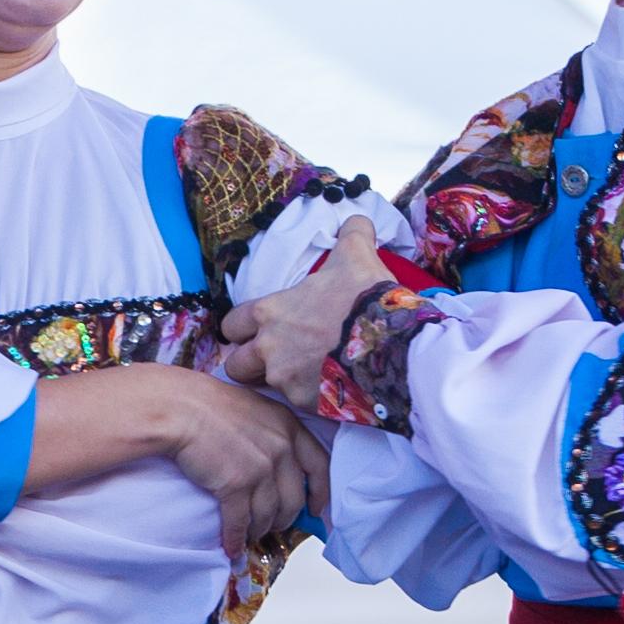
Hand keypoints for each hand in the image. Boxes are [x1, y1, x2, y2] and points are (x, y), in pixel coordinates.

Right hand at [153, 371, 318, 569]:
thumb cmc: (208, 404)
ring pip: (269, 514)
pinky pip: (240, 522)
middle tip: (275, 526)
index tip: (315, 508)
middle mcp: (281, 449)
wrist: (180, 409)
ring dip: (260, 530)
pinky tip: (232, 547)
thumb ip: (272, 432)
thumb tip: (275, 459)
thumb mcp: (255, 408)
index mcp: (289, 427)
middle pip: (294, 499)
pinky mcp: (235, 486)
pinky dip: (236, 539)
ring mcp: (260, 469)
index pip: (319, 466)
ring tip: (251, 535)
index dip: (320, 492)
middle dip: (285, 519)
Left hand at [221, 216, 390, 414]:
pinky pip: (297, 404)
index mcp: (271, 312)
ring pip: (265, 387)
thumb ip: (352, 235)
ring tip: (305, 374)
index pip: (232, 324)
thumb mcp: (357, 256)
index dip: (240, 329)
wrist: (391, 344)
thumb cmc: (366, 298)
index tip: (252, 332)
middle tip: (271, 360)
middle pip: (236, 365)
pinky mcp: (306, 403)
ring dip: (279, 381)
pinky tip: (329, 389)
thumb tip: (357, 219)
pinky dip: (310, 397)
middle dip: (248, 364)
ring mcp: (284, 379)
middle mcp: (268, 348)